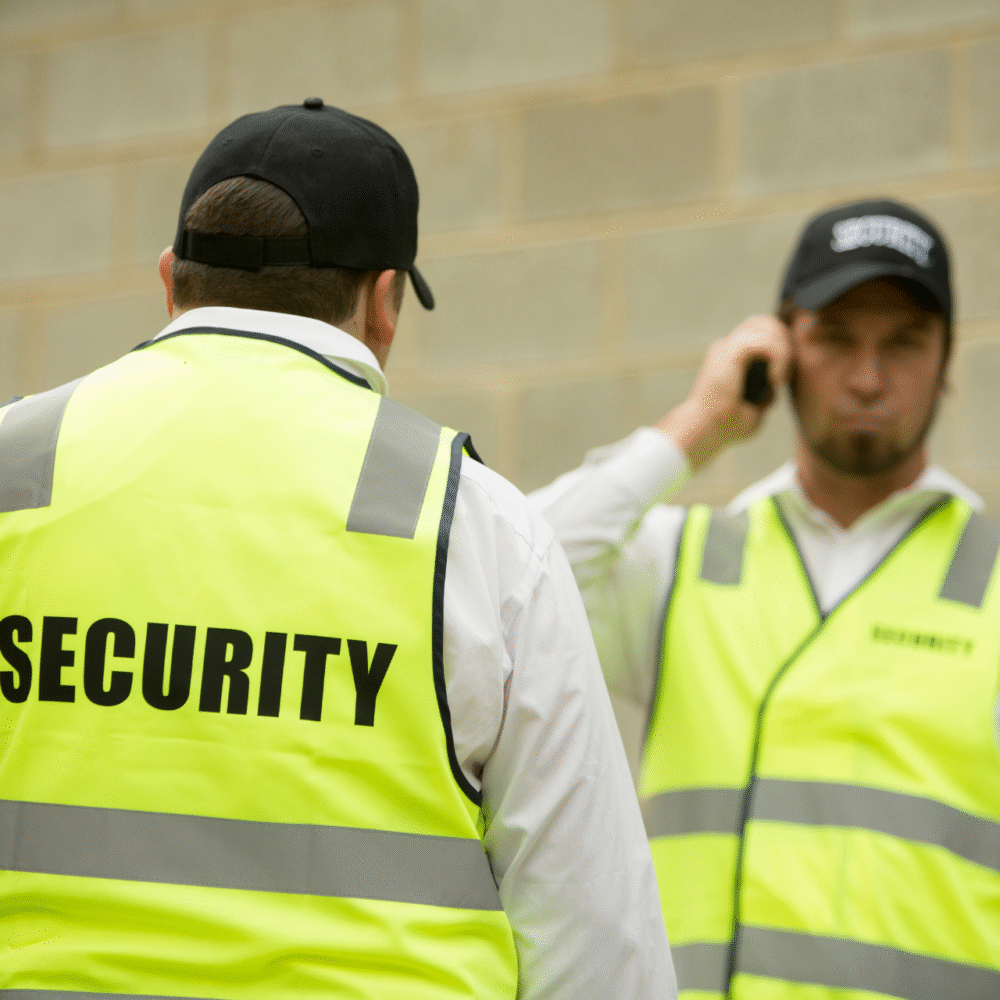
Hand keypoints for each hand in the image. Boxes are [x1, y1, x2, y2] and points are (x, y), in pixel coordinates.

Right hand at [656, 315, 790, 469]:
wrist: (703, 430)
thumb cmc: (722, 427)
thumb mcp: (752, 412)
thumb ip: (763, 397)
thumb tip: (773, 390)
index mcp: (728, 358)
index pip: (759, 333)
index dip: (779, 347)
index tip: (780, 380)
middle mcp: (726, 347)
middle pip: (764, 322)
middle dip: (784, 341)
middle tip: (784, 373)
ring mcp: (726, 347)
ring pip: (766, 325)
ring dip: (783, 349)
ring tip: (780, 377)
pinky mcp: (730, 353)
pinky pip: (764, 341)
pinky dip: (778, 356)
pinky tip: (776, 379)